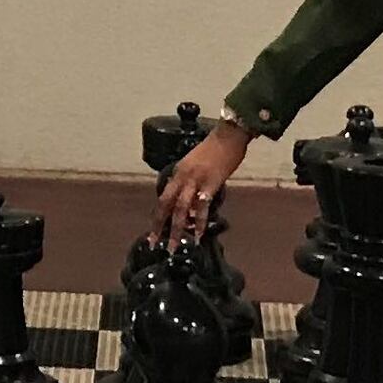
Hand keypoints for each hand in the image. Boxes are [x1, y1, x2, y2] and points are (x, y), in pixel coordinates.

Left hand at [154, 120, 252, 244]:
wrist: (228, 135)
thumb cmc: (216, 148)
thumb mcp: (195, 163)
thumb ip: (190, 180)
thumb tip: (190, 200)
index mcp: (178, 172)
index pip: (163, 198)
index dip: (157, 216)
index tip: (153, 232)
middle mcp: (182, 177)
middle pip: (165, 205)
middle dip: (159, 226)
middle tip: (155, 243)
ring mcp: (195, 180)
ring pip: (180, 209)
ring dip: (175, 229)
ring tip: (174, 246)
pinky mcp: (210, 184)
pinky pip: (201, 206)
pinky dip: (198, 222)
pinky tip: (197, 234)